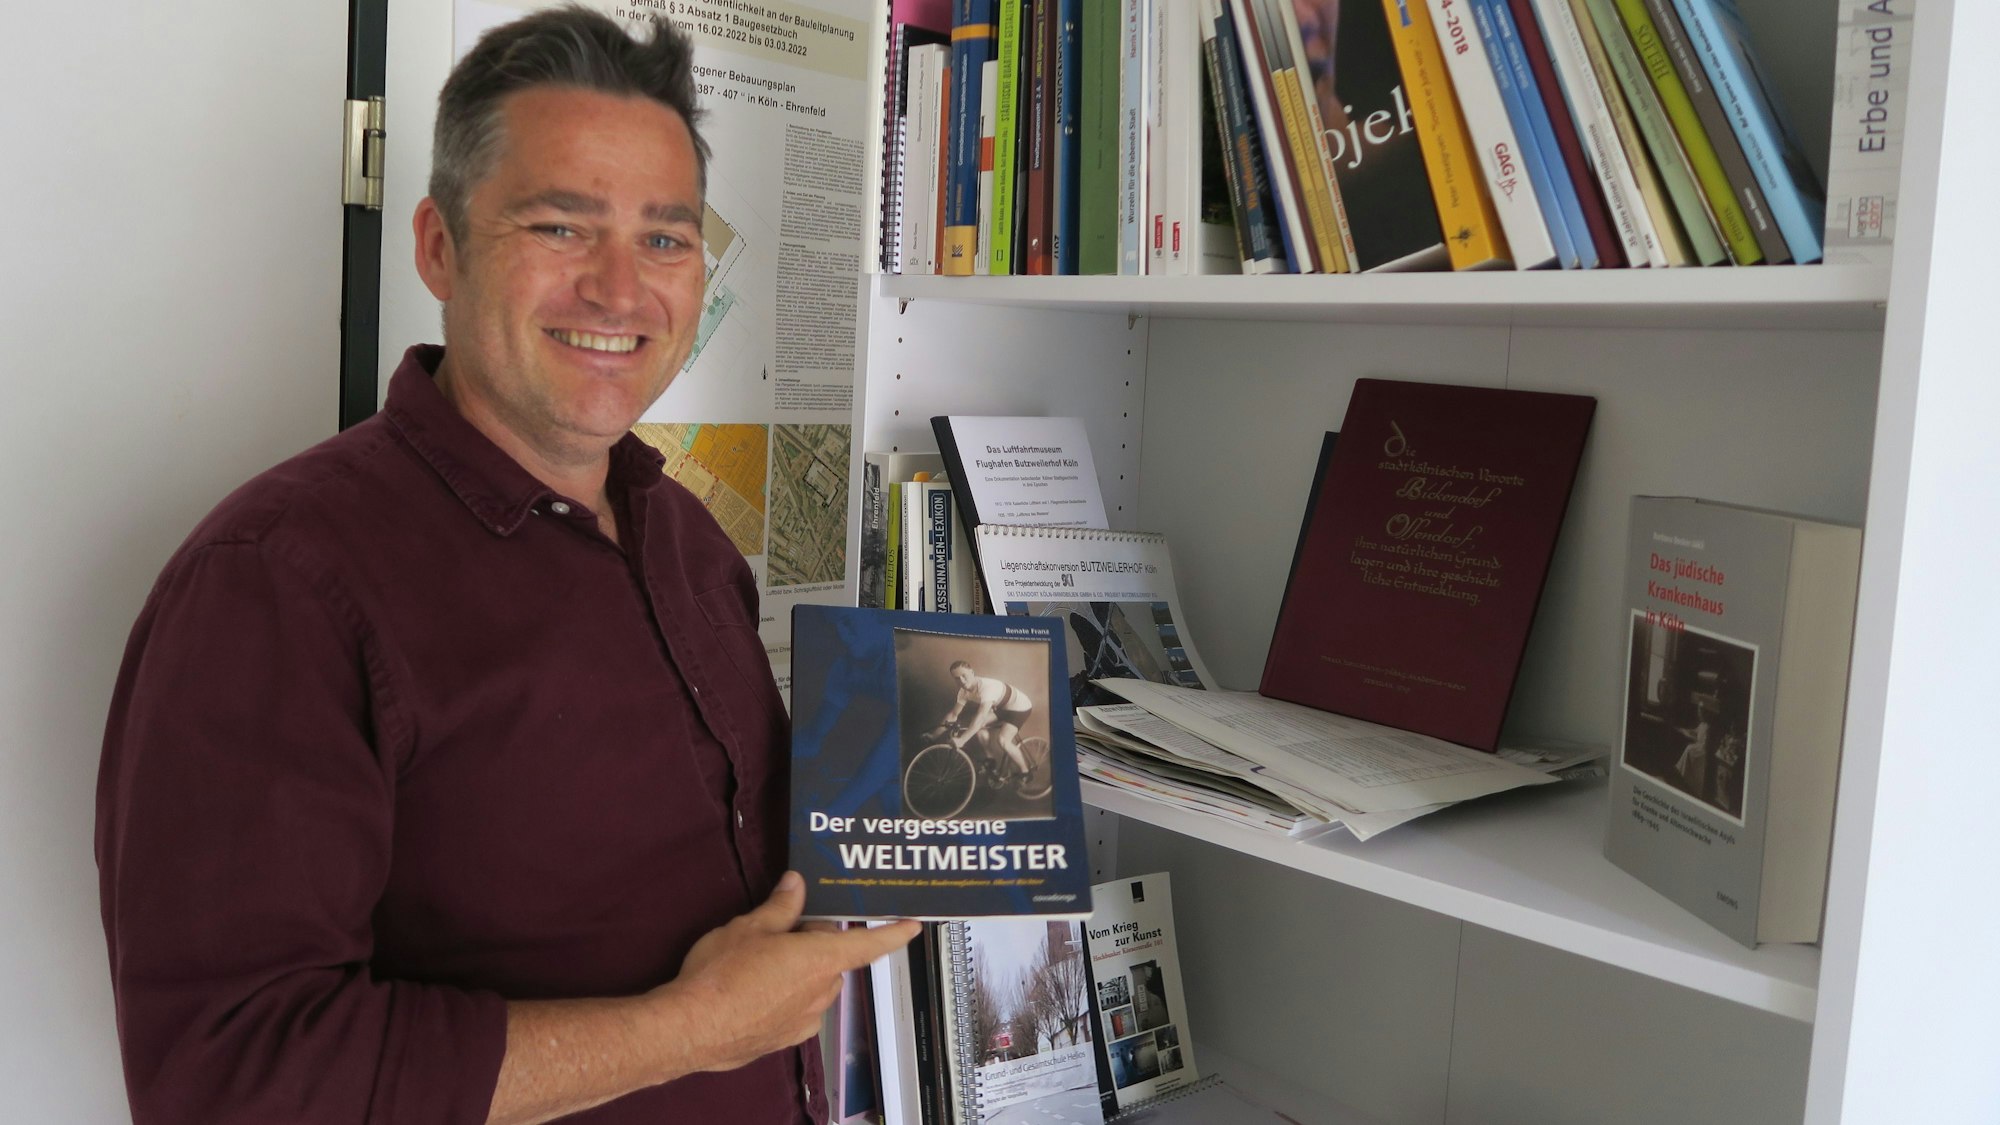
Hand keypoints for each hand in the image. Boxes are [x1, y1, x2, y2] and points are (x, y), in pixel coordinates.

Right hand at [651, 872, 920, 1074]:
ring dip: (799, 972)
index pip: (869, 946)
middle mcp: (820, 992)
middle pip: (832, 961)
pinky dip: (785, 997)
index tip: (913, 927)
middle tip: (783, 931)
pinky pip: (796, 1010)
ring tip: (759, 962)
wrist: (691, 1027)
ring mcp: (804, 1020)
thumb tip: (796, 885)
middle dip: (815, 945)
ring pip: (814, 986)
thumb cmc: (721, 975)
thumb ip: (780, 907)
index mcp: (820, 960)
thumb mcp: (749, 927)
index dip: (893, 934)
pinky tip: (754, 991)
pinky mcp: (784, 1039)